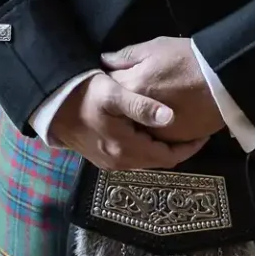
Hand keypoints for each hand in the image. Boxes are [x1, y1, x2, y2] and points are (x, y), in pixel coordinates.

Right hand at [46, 72, 206, 170]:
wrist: (51, 104)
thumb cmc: (84, 94)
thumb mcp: (114, 93)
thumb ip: (142, 106)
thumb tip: (171, 118)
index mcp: (125, 148)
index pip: (168, 157)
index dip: (189, 147)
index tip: (204, 133)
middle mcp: (119, 162)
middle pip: (159, 160)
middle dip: (178, 147)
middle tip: (194, 128)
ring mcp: (109, 162)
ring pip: (146, 159)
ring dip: (162, 146)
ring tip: (177, 127)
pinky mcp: (102, 157)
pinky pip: (134, 155)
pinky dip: (147, 145)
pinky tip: (151, 129)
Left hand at [103, 36, 224, 142]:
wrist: (226, 78)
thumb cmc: (190, 58)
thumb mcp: (157, 46)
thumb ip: (127, 55)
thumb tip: (106, 61)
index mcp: (132, 88)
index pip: (108, 87)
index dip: (110, 82)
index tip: (114, 78)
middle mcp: (139, 115)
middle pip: (120, 114)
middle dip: (120, 106)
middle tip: (129, 95)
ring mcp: (157, 131)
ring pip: (137, 131)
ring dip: (136, 122)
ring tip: (145, 108)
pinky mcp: (174, 141)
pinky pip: (158, 140)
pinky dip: (156, 132)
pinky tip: (161, 119)